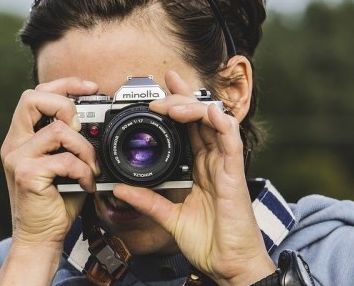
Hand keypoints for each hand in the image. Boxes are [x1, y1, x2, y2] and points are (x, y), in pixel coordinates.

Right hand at [0, 78, 99, 284]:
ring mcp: (17, 158)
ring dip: (84, 149)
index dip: (64, 84)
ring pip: (57, 130)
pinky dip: (83, 171)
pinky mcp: (26, 174)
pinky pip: (64, 159)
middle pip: (33, 98)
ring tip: (90, 168)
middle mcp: (14, 143)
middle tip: (82, 129)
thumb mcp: (65, 164)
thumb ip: (72, 141)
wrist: (40, 238)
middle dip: (66, 105)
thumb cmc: (56, 201)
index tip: (90, 88)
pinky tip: (86, 184)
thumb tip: (99, 121)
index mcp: (21, 136)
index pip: (35, 94)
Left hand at [113, 70, 274, 285]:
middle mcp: (213, 161)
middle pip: (200, 117)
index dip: (176, 104)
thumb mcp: (168, 217)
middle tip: (159, 90)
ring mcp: (225, 165)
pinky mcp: (234, 174)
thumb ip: (146, 200)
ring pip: (214, 121)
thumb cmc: (208, 242)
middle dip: (181, 97)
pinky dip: (219, 122)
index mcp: (200, 167)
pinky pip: (231, 140)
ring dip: (192, 107)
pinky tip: (205, 113)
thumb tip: (118, 188)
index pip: (188, 126)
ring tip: (170, 104)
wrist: (228, 266)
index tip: (158, 88)